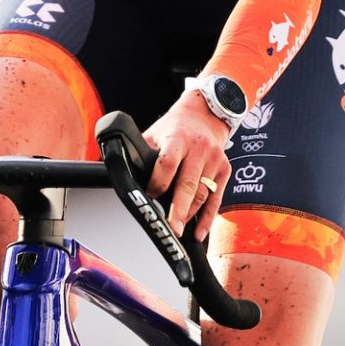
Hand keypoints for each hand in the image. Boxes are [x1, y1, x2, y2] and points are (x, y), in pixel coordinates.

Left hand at [142, 90, 232, 240]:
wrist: (205, 114)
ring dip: (190, 215)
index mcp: (177, 138)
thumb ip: (141, 153)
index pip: (168, 163)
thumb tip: (119, 170)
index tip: (151, 194)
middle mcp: (198, 149)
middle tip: (172, 228)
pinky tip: (199, 231)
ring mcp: (214, 160)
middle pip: (188, 183)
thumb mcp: (155, 133)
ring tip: (179, 229)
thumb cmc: (176, 127)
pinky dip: (208, 218)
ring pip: (203, 194)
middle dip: (179, 209)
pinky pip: (216, 198)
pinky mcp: (224, 169)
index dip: (158, 182)